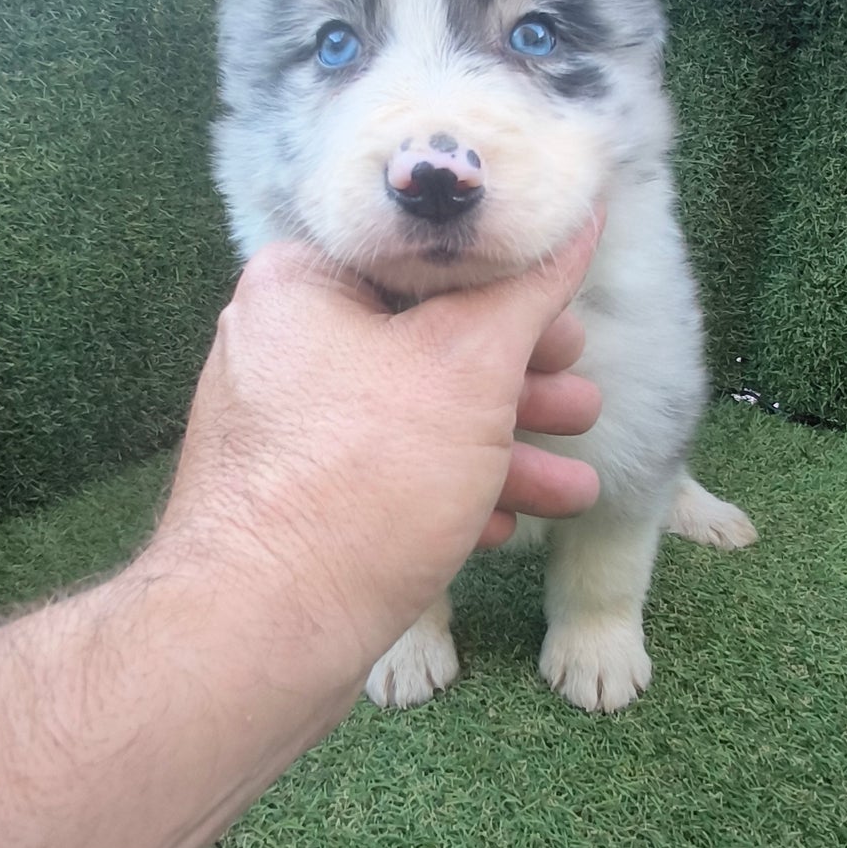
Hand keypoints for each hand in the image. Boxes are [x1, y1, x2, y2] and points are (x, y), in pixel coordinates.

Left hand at [151, 222, 602, 687]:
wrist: (265, 632)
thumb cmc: (363, 481)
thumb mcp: (472, 367)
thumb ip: (531, 289)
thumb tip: (576, 215)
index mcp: (300, 281)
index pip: (419, 253)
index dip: (507, 282)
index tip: (566, 316)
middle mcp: (278, 344)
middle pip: (423, 339)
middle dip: (519, 382)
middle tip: (582, 401)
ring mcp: (280, 428)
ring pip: (414, 417)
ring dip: (503, 450)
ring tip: (577, 488)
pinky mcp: (290, 500)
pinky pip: (382, 475)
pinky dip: (448, 493)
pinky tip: (506, 528)